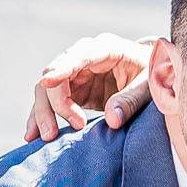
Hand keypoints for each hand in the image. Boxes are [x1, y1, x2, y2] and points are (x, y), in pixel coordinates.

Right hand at [24, 34, 153, 141]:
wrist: (154, 75)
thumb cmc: (153, 76)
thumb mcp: (149, 87)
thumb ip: (131, 100)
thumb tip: (112, 120)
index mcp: (106, 48)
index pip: (79, 56)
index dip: (63, 67)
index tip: (47, 81)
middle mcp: (84, 58)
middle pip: (56, 76)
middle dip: (54, 103)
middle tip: (58, 131)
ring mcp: (76, 74)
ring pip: (47, 90)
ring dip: (43, 113)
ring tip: (46, 138)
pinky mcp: (73, 90)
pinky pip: (51, 103)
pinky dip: (42, 118)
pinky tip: (32, 136)